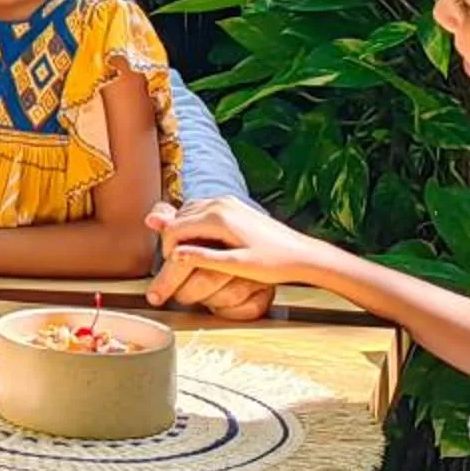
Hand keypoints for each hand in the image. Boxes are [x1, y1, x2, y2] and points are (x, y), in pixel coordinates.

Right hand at [145, 196, 329, 310]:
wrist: (302, 254)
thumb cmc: (274, 263)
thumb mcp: (237, 265)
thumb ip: (204, 258)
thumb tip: (175, 256)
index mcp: (218, 217)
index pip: (174, 229)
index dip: (167, 250)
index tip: (170, 269)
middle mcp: (219, 203)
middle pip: (178, 218)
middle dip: (171, 240)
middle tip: (174, 266)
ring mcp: (226, 201)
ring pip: (187, 212)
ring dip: (181, 231)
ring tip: (184, 255)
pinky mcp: (232, 204)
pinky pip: (201, 210)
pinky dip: (193, 225)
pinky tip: (199, 242)